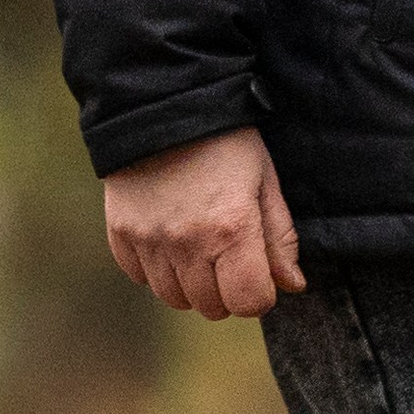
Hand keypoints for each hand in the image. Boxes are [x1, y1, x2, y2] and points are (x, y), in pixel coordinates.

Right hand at [104, 126, 305, 319]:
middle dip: (226, 289)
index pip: (249, 302)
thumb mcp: (264, 181)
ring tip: (198, 245)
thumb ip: (279, 238)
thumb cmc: (226, 143)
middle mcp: (188, 243)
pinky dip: (157, 268)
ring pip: (175, 298)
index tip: (257, 269)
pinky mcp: (121, 235)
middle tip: (228, 254)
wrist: (162, 106)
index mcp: (232, 229)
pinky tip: (168, 236)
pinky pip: (140, 277)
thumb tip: (292, 285)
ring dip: (191, 283)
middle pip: (212, 307)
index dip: (259, 292)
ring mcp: (150, 241)